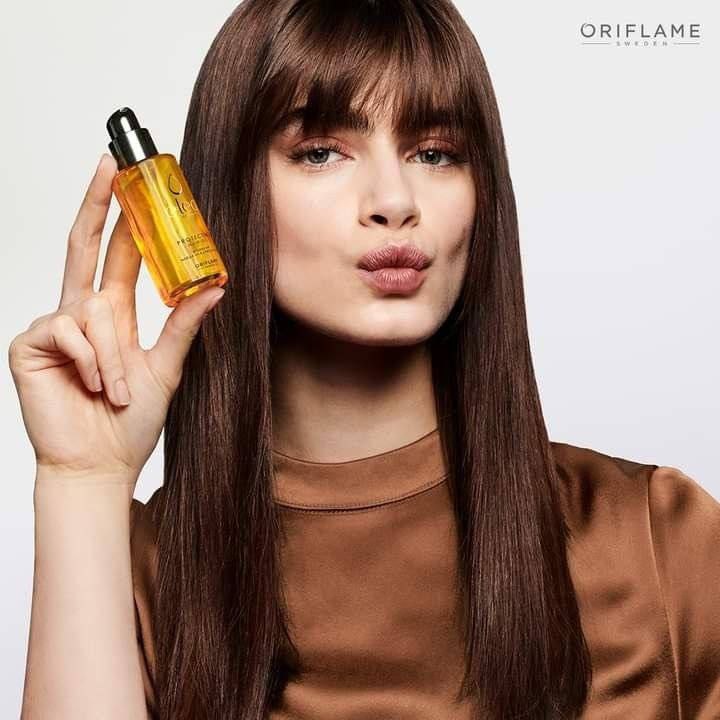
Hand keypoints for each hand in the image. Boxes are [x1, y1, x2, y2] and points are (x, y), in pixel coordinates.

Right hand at [8, 153, 225, 482]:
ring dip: (112, 354)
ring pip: (92, 308)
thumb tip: (216, 285)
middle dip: (97, 202)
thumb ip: (184, 324)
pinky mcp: (30, 345)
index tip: (133, 180)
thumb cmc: (128, 420)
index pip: (115, 253)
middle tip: (111, 162)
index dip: (124, 217)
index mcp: (113, 314)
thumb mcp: (166, 366)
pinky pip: (67, 331)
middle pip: (84, 245)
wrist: (100, 462)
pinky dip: (89, 360)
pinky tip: (89, 385)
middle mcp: (82, 312)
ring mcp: (54, 327)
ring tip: (114, 390)